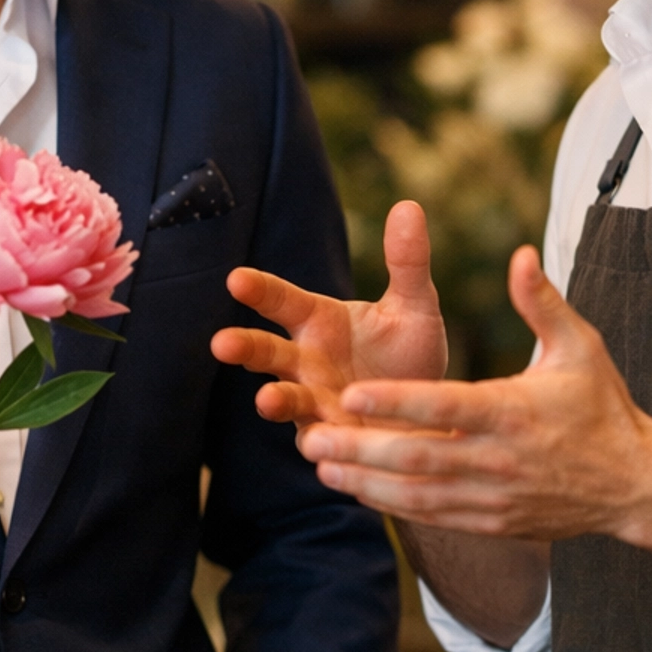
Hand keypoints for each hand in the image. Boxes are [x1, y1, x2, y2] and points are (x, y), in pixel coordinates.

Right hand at [211, 200, 448, 431]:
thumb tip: (408, 206)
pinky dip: (318, 444)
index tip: (236, 279)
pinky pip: (319, 443)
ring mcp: (314, 404)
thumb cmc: (412, 356)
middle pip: (267, 352)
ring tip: (267, 402)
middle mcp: (306, 362)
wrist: (431, 414)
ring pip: (284, 400)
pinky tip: (319, 446)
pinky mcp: (332, 440)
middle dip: (244, 348)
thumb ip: (407, 263)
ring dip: (274, 401)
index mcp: (319, 321)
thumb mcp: (415, 307)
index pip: (282, 301)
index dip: (259, 290)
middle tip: (221, 343)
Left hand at [297, 244, 651, 537]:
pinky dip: (392, 505)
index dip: (398, 402)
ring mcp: (494, 496)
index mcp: (513, 412)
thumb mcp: (580, 347)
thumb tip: (519, 253)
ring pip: (418, 493)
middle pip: (419, 456)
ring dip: (366, 481)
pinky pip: (433, 516)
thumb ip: (541, 302)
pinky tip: (356, 490)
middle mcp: (498, 458)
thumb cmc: (602, 407)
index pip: (446, 406)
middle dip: (362, 449)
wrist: (634, 484)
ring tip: (319, 466)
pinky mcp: (492, 522)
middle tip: (312, 437)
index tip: (354, 393)